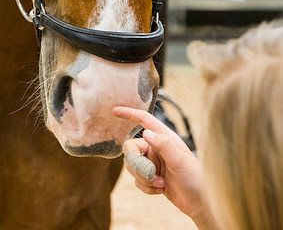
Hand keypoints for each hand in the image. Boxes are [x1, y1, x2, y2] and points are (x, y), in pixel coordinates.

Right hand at [113, 107, 216, 228]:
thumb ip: (164, 144)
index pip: (144, 120)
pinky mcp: (150, 177)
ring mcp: (152, 163)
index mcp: (164, 138)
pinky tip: (160, 190)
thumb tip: (146, 132)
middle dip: (137, 164)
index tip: (115, 111)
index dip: (129, 113)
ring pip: (132, 166)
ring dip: (144, 178)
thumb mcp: (181, 160)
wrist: (200, 203)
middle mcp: (156, 148)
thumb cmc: (196, 178)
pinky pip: (137, 180)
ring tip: (160, 184)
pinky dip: (146, 187)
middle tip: (150, 174)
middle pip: (131, 148)